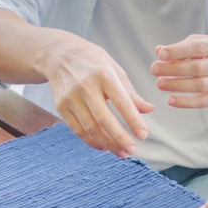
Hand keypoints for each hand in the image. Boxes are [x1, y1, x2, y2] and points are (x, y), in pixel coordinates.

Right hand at [41, 32, 153, 155]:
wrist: (59, 54)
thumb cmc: (92, 61)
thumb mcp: (114, 69)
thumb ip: (130, 92)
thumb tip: (148, 110)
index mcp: (103, 74)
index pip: (121, 101)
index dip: (133, 120)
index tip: (144, 135)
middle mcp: (85, 86)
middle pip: (103, 119)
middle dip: (120, 138)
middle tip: (133, 150)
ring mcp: (70, 98)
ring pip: (90, 128)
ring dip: (107, 144)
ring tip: (122, 152)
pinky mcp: (61, 107)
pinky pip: (78, 130)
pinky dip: (92, 141)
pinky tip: (105, 146)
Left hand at [151, 34, 207, 107]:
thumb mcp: (205, 43)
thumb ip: (183, 45)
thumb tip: (159, 50)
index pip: (198, 47)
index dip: (178, 51)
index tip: (161, 54)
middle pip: (197, 68)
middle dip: (173, 69)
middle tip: (154, 69)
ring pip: (200, 85)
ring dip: (177, 85)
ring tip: (159, 83)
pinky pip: (203, 102)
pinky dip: (186, 102)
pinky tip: (170, 100)